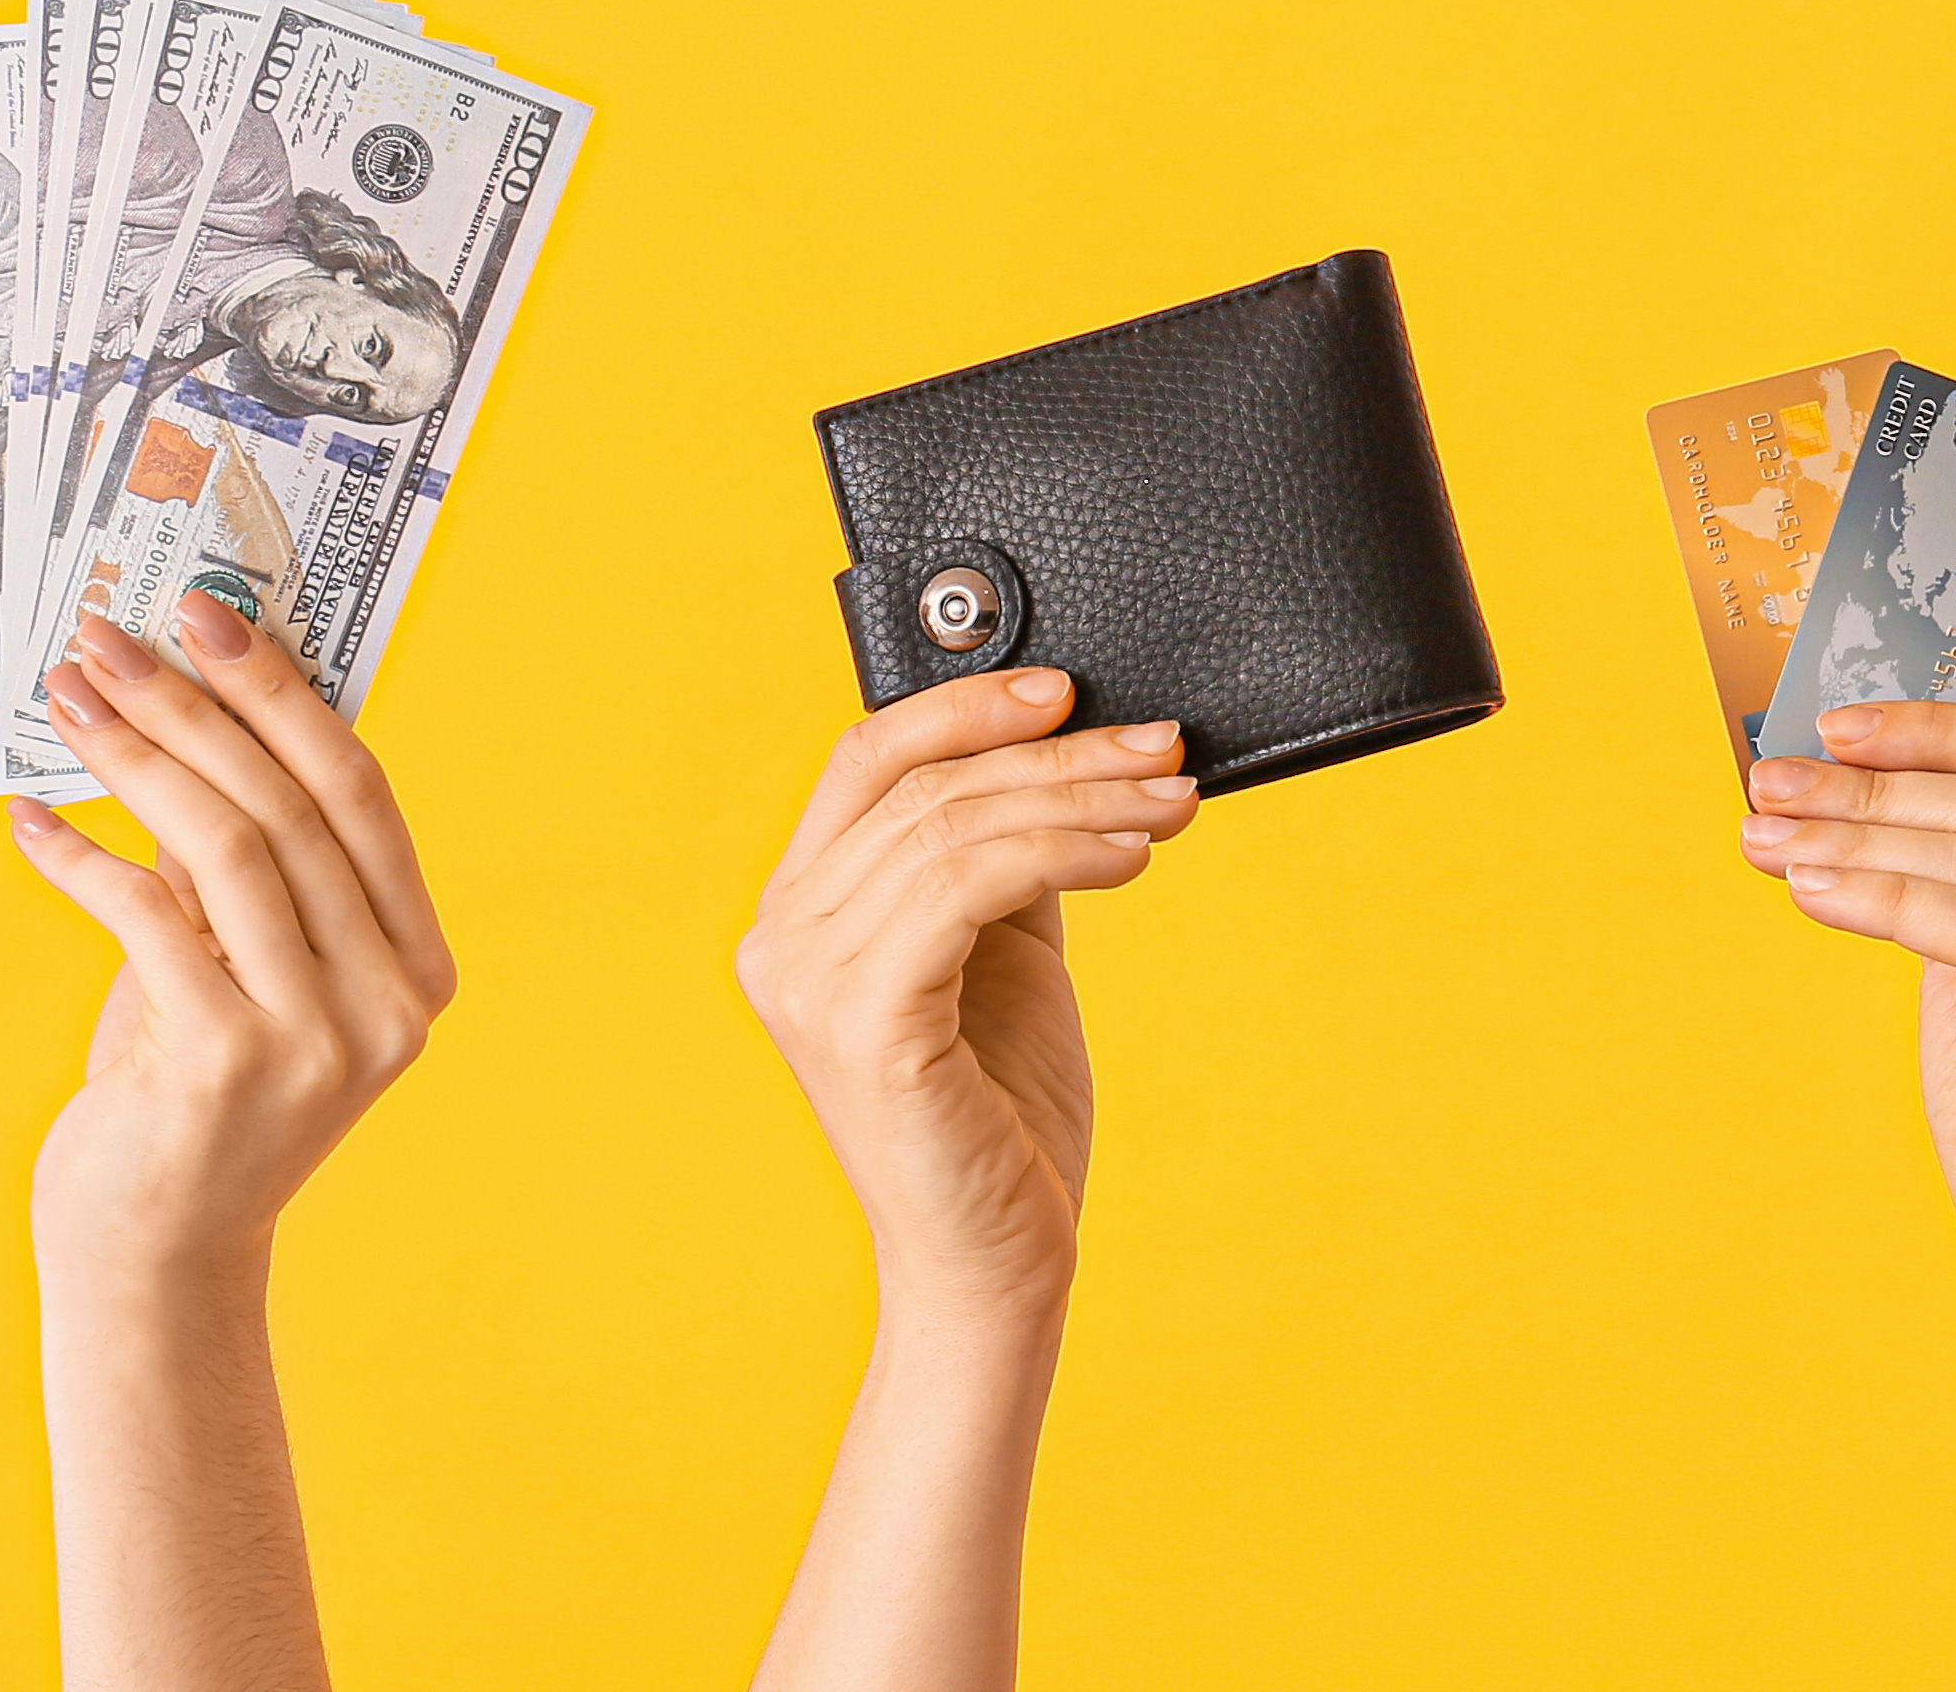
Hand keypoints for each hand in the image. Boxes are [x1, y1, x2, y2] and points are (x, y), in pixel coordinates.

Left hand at [11, 594, 455, 1284]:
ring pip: (225, 848)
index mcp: (417, 967)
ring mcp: (314, 1043)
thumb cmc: (190, 1092)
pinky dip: (78, 856)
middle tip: (112, 639)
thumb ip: (243, 858)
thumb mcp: (239, 964)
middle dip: (193, 706)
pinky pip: (145, 918)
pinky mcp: (222, 1070)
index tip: (209, 613)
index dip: (284, 692)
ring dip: (134, 757)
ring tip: (67, 701)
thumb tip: (188, 696)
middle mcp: (385, 1005)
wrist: (154, 1257)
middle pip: (290, 806)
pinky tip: (28, 819)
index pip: (360, 793)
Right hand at [734, 670, 1190, 1328]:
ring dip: (1085, 800)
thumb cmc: (999, 1117)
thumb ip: (1002, 857)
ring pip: (957, 827)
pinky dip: (1063, 852)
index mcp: (799, 913)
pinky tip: (1132, 859)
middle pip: (928, 786)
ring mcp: (812, 982)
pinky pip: (968, 886)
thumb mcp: (1001, 953)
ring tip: (1172, 804)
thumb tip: (1063, 755)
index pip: (864, 760)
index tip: (1067, 690)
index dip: (963, 705)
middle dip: (1064, 756)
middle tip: (1165, 751)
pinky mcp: (866, 1022)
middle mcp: (782, 939)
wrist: (996, 1264)